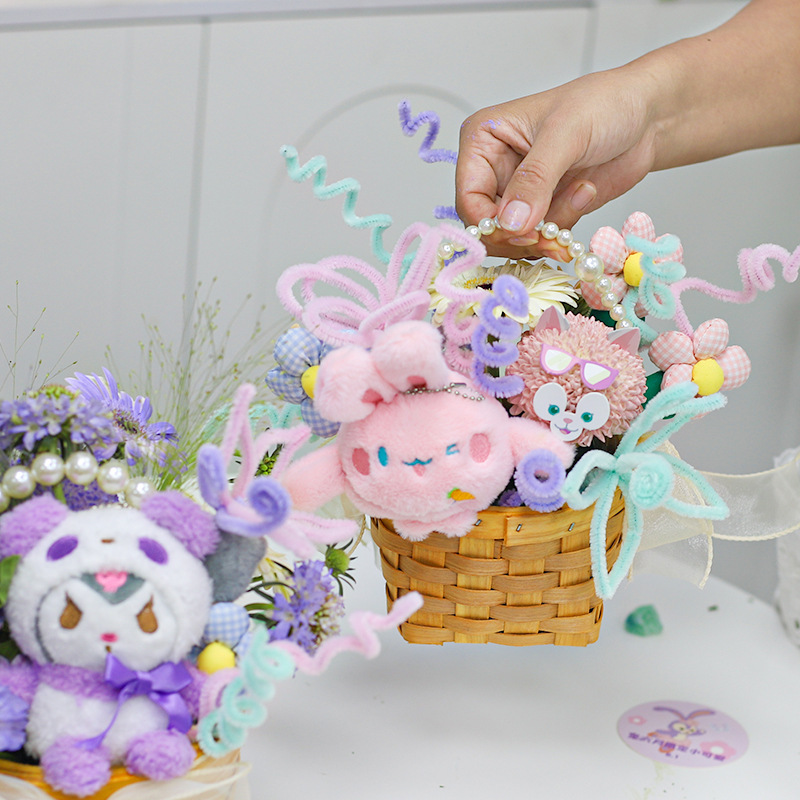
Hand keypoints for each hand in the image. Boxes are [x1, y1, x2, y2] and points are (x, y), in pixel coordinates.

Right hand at [455, 68, 658, 259]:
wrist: (647, 115)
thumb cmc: (605, 104)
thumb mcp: (566, 135)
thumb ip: (534, 180)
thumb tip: (510, 223)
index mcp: (483, 141)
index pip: (469, 200)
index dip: (492, 224)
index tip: (526, 232)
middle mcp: (493, 169)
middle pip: (488, 227)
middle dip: (522, 236)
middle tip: (555, 234)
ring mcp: (518, 192)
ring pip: (515, 238)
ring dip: (548, 231)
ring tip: (581, 192)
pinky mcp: (543, 210)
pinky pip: (540, 239)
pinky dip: (563, 230)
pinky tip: (585, 191)